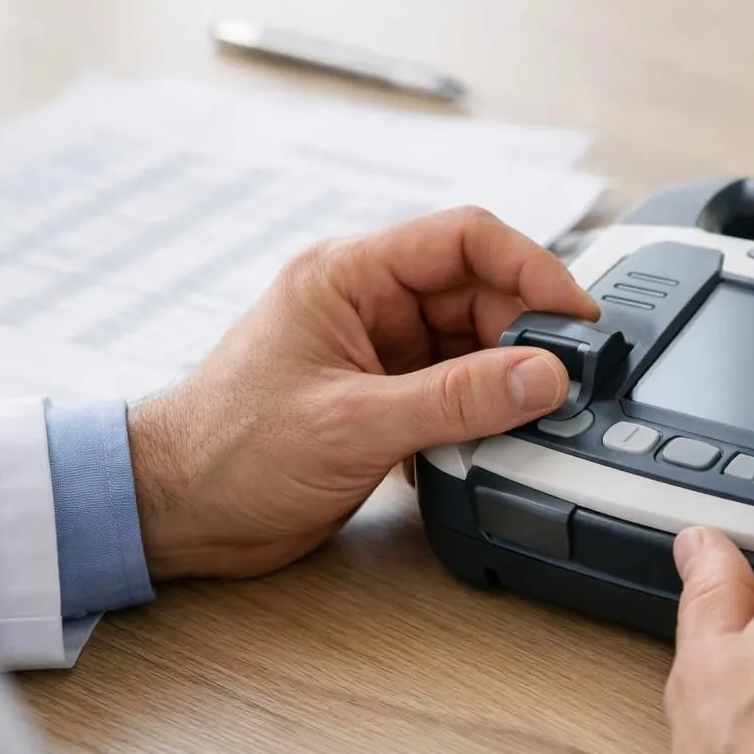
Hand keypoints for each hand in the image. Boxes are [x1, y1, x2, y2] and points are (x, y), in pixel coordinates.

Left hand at [127, 206, 598, 578]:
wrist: (175, 514)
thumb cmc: (226, 452)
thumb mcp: (352, 425)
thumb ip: (457, 400)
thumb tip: (543, 377)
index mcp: (348, 276)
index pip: (465, 239)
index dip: (532, 267)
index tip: (577, 315)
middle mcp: (368, 304)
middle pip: (480, 293)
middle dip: (527, 336)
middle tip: (565, 383)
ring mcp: (379, 352)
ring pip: (474, 345)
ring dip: (507, 381)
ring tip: (530, 420)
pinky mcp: (386, 399)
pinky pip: (458, 390)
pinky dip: (483, 415)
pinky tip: (489, 444)